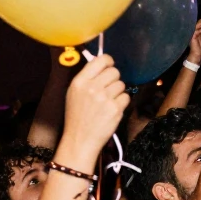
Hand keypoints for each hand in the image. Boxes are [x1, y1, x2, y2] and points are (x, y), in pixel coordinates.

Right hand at [56, 54, 128, 168]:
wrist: (80, 139)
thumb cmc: (77, 116)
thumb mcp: (74, 92)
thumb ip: (88, 77)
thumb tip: (104, 63)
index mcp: (80, 81)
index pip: (101, 60)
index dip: (108, 62)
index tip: (109, 68)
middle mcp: (92, 87)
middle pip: (114, 72)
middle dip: (114, 79)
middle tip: (107, 90)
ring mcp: (104, 98)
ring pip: (122, 84)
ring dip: (118, 92)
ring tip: (107, 102)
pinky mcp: (115, 108)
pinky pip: (126, 97)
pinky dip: (121, 103)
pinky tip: (112, 110)